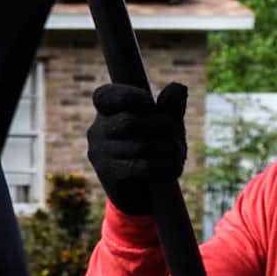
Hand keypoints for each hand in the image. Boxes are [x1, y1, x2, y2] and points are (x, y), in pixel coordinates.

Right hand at [85, 81, 188, 218]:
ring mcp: (99, 152)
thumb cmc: (154, 146)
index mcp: (106, 111)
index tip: (149, 103)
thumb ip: (170, 106)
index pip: (104, 96)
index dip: (129, 96)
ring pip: (140, 145)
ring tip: (180, 153)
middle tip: (180, 134)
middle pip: (130, 121)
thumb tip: (178, 87)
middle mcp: (96, 130)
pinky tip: (176, 167)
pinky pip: (141, 166)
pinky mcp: (108, 173)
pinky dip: (165, 166)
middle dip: (164, 125)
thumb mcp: (165, 123)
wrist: (142, 189)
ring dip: (169, 149)